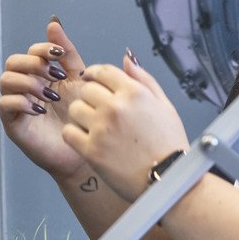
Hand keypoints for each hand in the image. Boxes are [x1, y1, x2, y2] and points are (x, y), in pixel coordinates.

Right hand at [0, 20, 91, 179]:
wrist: (83, 149)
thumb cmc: (80, 116)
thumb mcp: (78, 79)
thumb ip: (66, 52)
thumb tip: (53, 22)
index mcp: (40, 75)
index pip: (30, 51)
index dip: (42, 49)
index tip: (58, 55)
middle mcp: (25, 87)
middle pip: (13, 62)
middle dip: (33, 64)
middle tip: (54, 76)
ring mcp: (16, 105)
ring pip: (5, 80)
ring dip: (28, 82)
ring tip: (49, 95)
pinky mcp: (13, 124)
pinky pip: (4, 105)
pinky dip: (21, 102)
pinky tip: (41, 109)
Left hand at [62, 57, 189, 201]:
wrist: (168, 180)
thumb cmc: (169, 146)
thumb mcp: (165, 106)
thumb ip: (144, 79)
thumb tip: (127, 59)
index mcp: (135, 93)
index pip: (103, 71)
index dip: (94, 74)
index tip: (91, 79)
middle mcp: (116, 107)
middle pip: (86, 89)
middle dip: (89, 96)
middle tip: (96, 109)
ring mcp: (102, 129)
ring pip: (74, 109)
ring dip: (81, 116)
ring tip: (94, 126)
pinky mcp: (92, 150)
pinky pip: (69, 132)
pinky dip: (74, 135)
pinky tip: (87, 139)